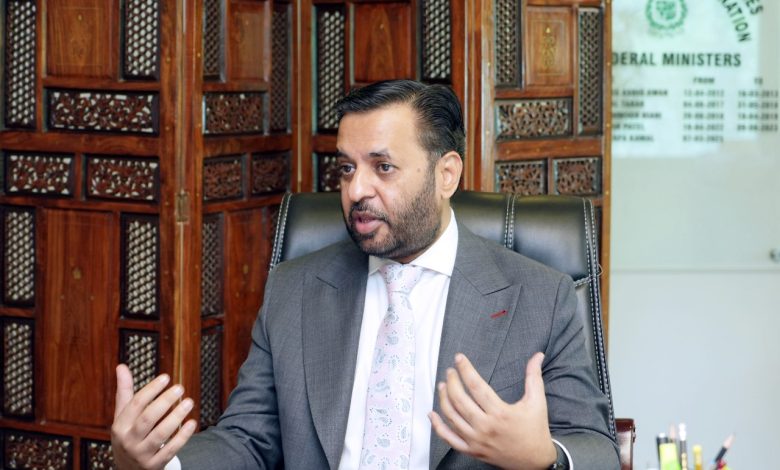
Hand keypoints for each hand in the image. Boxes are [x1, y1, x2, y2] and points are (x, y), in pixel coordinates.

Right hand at [111, 365, 197, 469]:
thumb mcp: (123, 416)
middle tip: (180, 388)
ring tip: (189, 402)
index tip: (166, 377)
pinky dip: (182, 437)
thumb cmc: (128, 435)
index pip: (136, 404)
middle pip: (147, 419)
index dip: (151, 389)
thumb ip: (125, 392)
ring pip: (160, 435)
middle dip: (164, 402)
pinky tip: (193, 422)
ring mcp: (141, 454)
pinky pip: (170, 450)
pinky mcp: (154, 465)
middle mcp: (128, 440)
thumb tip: (121, 366)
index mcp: (120, 425)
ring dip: (176, 417)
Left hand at [428, 352, 556, 469]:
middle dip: (452, 382)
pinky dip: (438, 426)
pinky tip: (432, 414)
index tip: (459, 358)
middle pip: (460, 400)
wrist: (535, 462)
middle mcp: (485, 427)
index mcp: (500, 413)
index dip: (465, 369)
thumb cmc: (535, 430)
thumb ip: (534, 376)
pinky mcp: (472, 451)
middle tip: (451, 371)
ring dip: (443, 399)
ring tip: (442, 385)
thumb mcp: (537, 402)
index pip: (476, 386)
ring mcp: (476, 440)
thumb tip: (538, 355)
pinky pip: (449, 439)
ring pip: (452, 417)